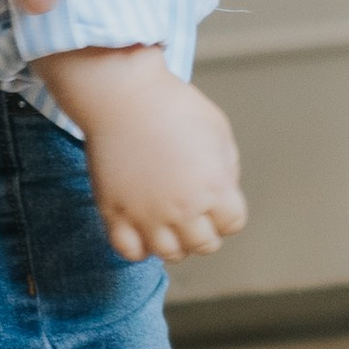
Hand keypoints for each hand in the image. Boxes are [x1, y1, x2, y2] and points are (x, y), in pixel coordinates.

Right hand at [35, 47, 247, 263]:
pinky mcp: (115, 212)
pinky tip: (141, 227)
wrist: (124, 95)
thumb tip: (223, 192)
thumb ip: (227, 168)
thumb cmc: (173, 105)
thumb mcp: (219, 130)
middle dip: (204, 229)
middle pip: (204, 244)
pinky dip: (139, 247)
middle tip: (193, 212)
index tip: (216, 201)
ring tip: (168, 222)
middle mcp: (184, 208)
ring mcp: (147, 214)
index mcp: (214, 187)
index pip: (233, 224)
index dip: (227, 212)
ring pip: (170, 253)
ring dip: (175, 242)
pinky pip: (130, 251)